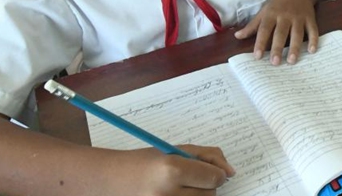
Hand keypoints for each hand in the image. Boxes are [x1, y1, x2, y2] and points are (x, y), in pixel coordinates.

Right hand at [116, 145, 233, 194]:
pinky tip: (175, 195)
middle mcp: (167, 193)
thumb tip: (231, 173)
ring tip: (178, 188)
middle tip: (187, 179)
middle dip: (204, 185)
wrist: (110, 181)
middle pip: (210, 195)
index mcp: (172, 170)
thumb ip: (207, 157)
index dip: (216, 173)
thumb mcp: (175, 151)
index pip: (214, 178)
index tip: (210, 171)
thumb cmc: (144, 162)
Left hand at [234, 0, 319, 64]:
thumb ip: (252, 26)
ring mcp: (298, 17)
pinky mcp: (310, 18)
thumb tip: (237, 36)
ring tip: (292, 61)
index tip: (257, 56)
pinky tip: (312, 51)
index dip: (260, 43)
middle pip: (281, 33)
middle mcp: (285, 16)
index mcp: (271, 14)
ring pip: (297, 33)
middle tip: (275, 63)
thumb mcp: (264, 11)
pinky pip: (313, 30)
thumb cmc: (278, 4)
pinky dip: (313, 40)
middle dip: (278, 48)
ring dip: (295, 47)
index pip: (264, 30)